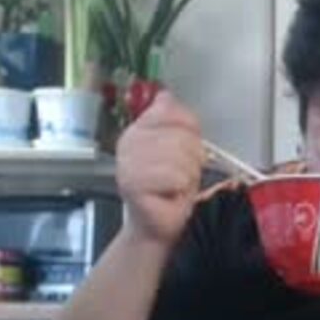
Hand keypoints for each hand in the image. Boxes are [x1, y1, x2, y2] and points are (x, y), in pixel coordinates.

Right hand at [116, 91, 204, 245]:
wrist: (160, 224)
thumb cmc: (172, 188)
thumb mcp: (182, 147)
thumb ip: (178, 120)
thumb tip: (166, 95)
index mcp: (139, 128)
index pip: (171, 109)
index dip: (188, 131)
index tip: (184, 149)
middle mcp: (129, 142)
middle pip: (180, 134)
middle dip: (191, 158)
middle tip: (181, 174)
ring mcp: (128, 163)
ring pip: (179, 155)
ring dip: (187, 175)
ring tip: (176, 186)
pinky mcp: (133, 184)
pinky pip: (173, 176)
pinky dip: (179, 188)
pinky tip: (170, 194)